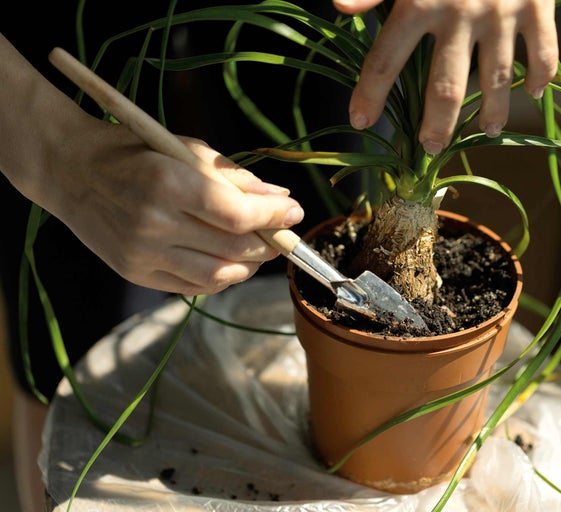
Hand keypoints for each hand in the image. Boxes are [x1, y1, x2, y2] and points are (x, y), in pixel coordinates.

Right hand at [40, 121, 303, 295]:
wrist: (70, 169)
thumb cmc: (135, 150)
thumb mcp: (186, 148)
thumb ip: (235, 176)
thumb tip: (281, 200)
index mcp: (167, 184)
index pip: (236, 214)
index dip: (273, 217)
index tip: (295, 211)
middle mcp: (153, 224)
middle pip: (233, 249)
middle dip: (269, 243)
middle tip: (282, 233)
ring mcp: (142, 254)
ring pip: (217, 275)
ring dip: (250, 266)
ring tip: (260, 251)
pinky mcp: (135, 273)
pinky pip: (193, 287)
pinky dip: (222, 278)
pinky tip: (232, 263)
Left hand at [334, 0, 558, 153]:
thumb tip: (340, 7)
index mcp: (419, 1)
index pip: (387, 60)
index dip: (370, 94)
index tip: (359, 122)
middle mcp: (460, 12)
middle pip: (445, 87)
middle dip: (436, 124)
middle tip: (429, 148)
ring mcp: (502, 12)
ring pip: (497, 78)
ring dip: (495, 110)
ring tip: (490, 131)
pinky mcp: (537, 5)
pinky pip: (543, 50)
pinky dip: (542, 74)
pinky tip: (537, 92)